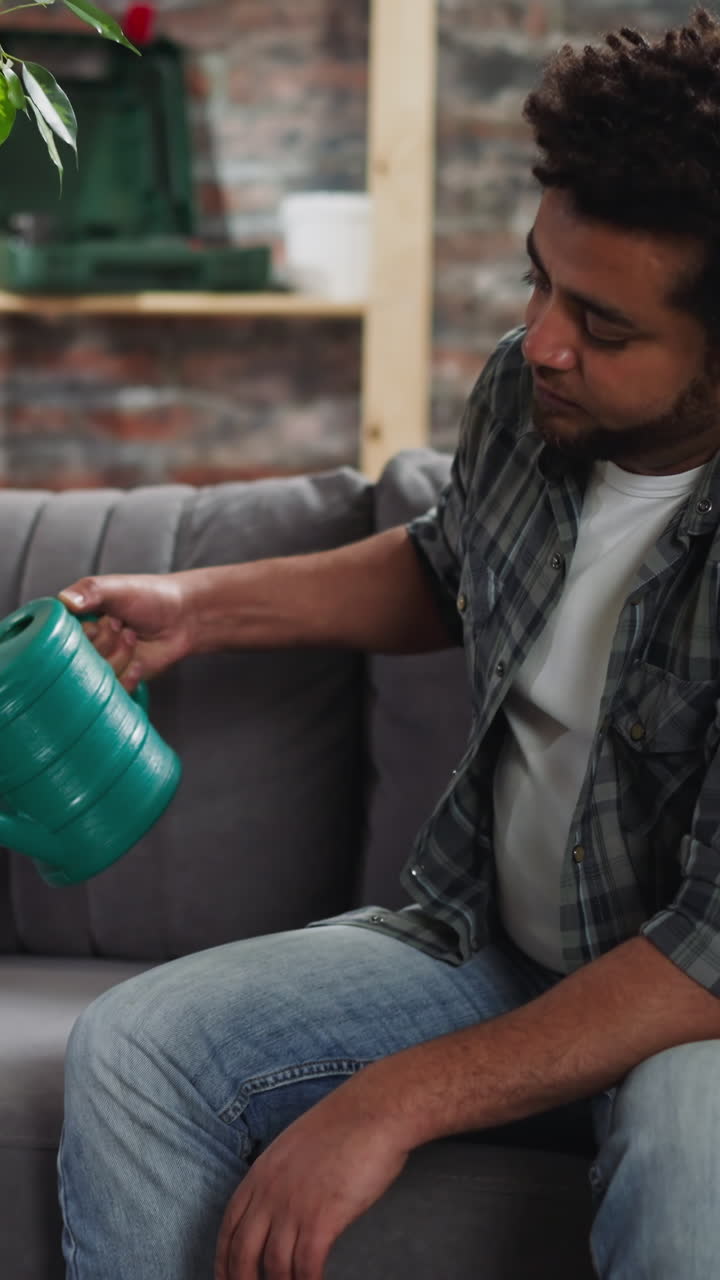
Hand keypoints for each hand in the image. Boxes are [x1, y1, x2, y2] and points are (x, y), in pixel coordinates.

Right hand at [58, 572, 193, 690]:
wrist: (182, 617)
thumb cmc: (150, 597)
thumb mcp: (117, 587)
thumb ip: (89, 591)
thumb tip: (65, 601)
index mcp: (76, 621)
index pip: (59, 636)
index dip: (80, 632)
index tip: (96, 623)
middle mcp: (85, 645)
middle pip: (77, 658)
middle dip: (104, 641)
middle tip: (120, 625)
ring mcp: (101, 665)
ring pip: (95, 675)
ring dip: (119, 655)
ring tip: (133, 636)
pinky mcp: (118, 682)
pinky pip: (113, 691)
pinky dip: (127, 677)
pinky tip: (138, 660)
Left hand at [214, 1081, 409, 1279]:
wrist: (375, 1111)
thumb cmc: (345, 1124)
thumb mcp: (295, 1145)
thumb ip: (281, 1175)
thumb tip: (281, 1203)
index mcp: (261, 1172)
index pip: (229, 1226)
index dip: (224, 1258)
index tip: (225, 1277)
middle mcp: (270, 1192)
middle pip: (242, 1253)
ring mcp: (293, 1206)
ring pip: (274, 1267)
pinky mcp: (321, 1220)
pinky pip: (306, 1268)